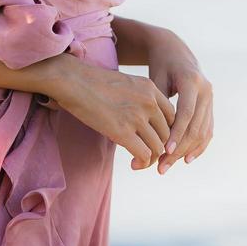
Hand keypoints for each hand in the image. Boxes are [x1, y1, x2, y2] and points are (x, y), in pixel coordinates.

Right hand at [46, 57, 176, 170]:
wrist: (74, 81)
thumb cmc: (94, 83)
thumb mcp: (126, 84)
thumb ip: (140, 99)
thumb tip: (144, 122)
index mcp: (150, 89)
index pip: (172, 116)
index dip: (167, 132)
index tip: (156, 140)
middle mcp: (149, 102)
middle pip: (167, 133)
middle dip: (161, 148)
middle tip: (149, 156)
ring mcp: (137, 116)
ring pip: (158, 146)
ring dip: (151, 159)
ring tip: (140, 162)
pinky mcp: (122, 131)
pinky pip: (144, 154)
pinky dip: (142, 162)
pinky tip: (134, 164)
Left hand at [145, 31, 213, 173]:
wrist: (175, 51)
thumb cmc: (160, 64)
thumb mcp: (155, 78)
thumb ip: (156, 102)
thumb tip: (150, 133)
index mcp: (192, 81)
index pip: (186, 113)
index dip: (177, 134)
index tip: (164, 152)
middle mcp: (206, 90)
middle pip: (195, 126)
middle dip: (179, 149)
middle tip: (161, 166)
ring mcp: (210, 99)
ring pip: (203, 132)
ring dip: (186, 151)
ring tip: (168, 165)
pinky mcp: (210, 106)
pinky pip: (207, 130)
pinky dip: (198, 146)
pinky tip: (186, 160)